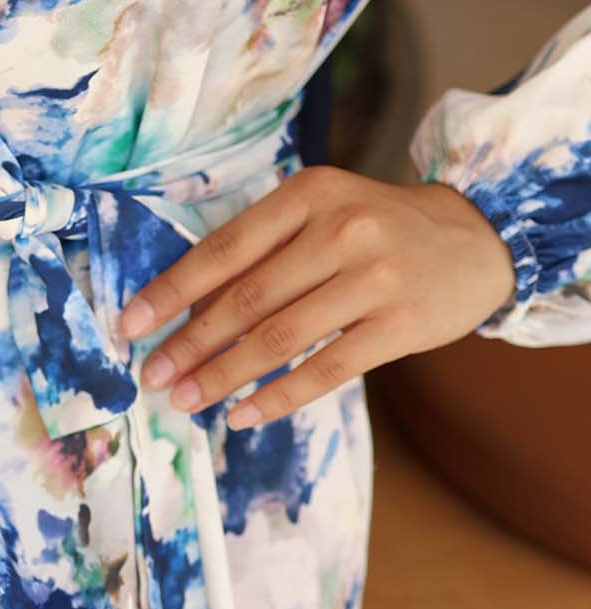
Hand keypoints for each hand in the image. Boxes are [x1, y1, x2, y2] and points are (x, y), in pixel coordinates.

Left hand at [118, 165, 517, 429]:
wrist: (476, 240)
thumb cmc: (377, 228)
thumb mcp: (321, 212)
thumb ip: (263, 250)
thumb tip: (186, 311)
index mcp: (308, 194)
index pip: (224, 249)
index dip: (171, 291)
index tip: (131, 325)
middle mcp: (341, 230)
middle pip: (246, 298)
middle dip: (190, 343)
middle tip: (151, 376)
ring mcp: (374, 279)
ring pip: (280, 338)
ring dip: (224, 375)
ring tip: (185, 400)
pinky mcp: (401, 326)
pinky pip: (326, 370)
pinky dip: (278, 397)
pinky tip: (242, 414)